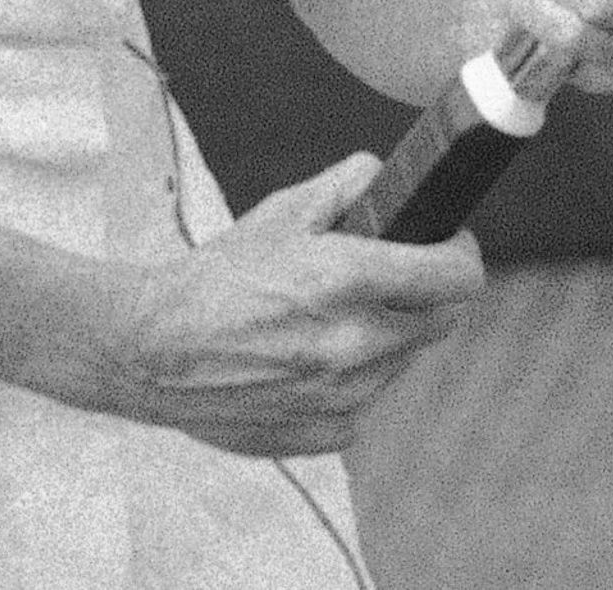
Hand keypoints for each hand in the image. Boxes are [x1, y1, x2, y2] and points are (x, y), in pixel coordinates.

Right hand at [77, 153, 483, 457]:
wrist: (153, 350)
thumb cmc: (216, 276)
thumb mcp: (281, 212)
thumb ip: (347, 185)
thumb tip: (389, 179)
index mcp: (349, 280)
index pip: (457, 277)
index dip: (459, 254)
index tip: (447, 244)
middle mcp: (356, 344)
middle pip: (441, 322)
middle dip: (424, 295)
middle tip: (388, 279)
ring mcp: (344, 397)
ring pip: (402, 362)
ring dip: (384, 338)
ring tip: (328, 320)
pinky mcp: (327, 434)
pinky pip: (365, 403)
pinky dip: (350, 381)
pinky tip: (305, 361)